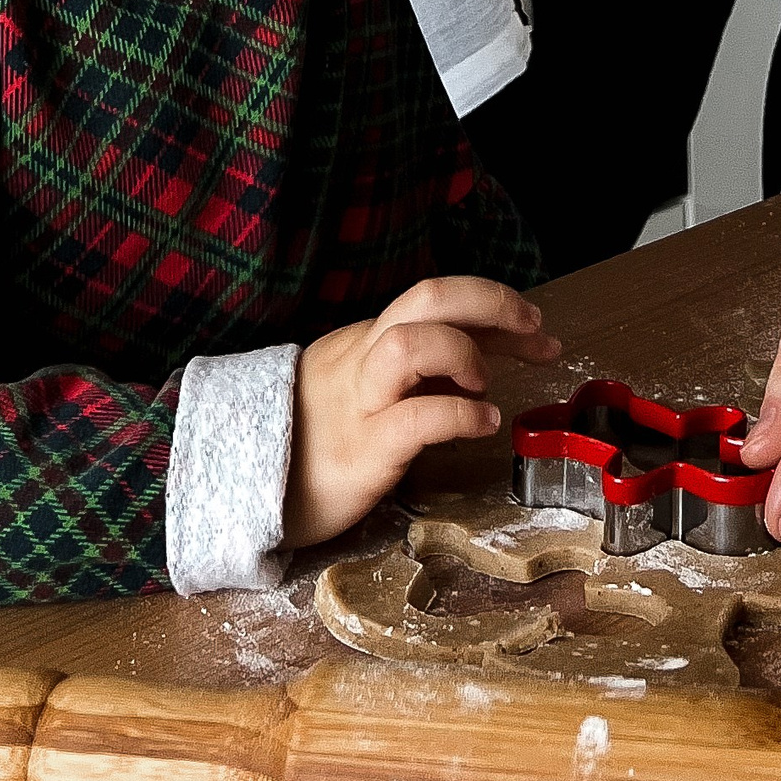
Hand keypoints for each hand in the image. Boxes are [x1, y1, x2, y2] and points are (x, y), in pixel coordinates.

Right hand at [285, 276, 563, 549]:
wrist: (243, 484)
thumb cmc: (313, 440)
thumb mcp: (365, 388)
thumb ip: (416, 370)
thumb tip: (481, 357)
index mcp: (368, 339)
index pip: (436, 297)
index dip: (494, 302)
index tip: (537, 328)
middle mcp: (363, 356)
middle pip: (427, 296)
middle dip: (492, 303)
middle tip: (536, 332)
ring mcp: (360, 401)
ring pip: (410, 342)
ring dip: (463, 353)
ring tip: (484, 384)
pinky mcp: (362, 450)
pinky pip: (416, 417)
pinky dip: (460, 414)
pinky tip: (483, 423)